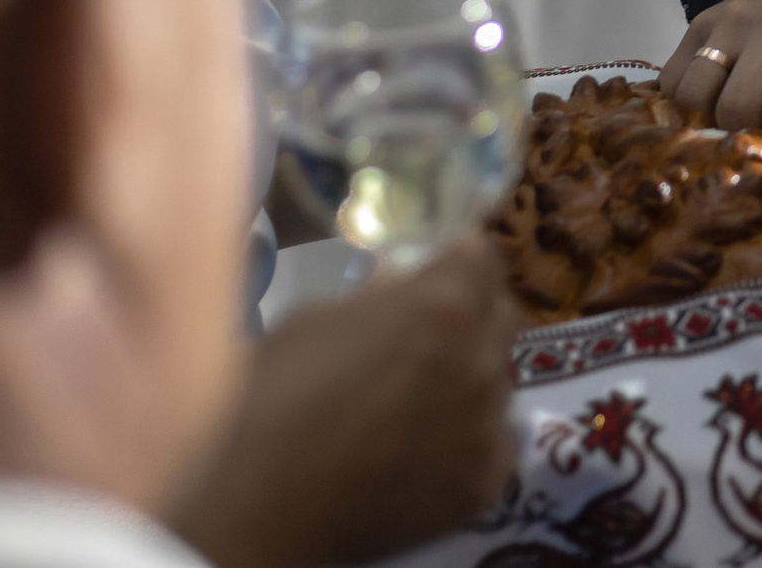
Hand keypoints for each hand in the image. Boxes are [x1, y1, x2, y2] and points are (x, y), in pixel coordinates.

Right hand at [168, 235, 523, 567]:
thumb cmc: (273, 401)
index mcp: (442, 306)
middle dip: (471, 313)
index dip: (456, 258)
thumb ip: (374, 296)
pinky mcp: (486, 480)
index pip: (481, 253)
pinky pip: (495, 440)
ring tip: (418, 402)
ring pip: (500, 380)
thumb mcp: (313, 321)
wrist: (261, 508)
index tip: (435, 269)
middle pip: (500, 314)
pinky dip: (470, 437)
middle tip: (427, 334)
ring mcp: (488, 423)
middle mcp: (481, 359)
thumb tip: (398, 285)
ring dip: (470, 378)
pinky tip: (426, 450)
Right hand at [659, 0, 761, 142]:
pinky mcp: (705, 19)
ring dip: (707, 123)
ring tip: (732, 133)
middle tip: (761, 148)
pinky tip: (709, 111)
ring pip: (696, 92)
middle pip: (738, 107)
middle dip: (746, 140)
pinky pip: (673, 75)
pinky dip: (682, 103)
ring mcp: (735, 20)